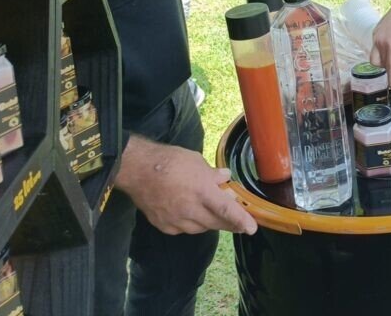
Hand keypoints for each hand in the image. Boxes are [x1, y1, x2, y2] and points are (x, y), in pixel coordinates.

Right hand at [116, 136, 256, 235]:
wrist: (138, 170)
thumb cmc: (170, 161)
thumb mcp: (196, 161)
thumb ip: (212, 174)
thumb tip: (225, 178)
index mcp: (202, 191)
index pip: (227, 210)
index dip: (241, 220)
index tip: (252, 228)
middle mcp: (191, 210)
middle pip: (216, 223)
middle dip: (230, 224)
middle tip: (239, 222)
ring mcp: (177, 221)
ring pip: (201, 228)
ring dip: (210, 221)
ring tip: (212, 211)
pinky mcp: (165, 226)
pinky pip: (184, 229)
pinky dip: (192, 223)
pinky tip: (191, 213)